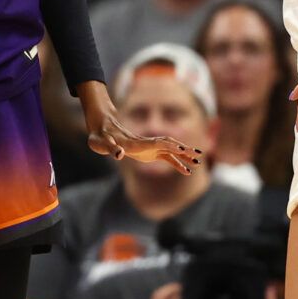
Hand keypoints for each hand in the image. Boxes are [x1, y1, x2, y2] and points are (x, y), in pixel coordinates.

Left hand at [79, 82, 202, 172]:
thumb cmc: (99, 136)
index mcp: (136, 142)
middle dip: (184, 150)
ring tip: (198, 162)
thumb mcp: (99, 142)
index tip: (183, 151)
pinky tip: (186, 171)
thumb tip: (119, 155)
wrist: (101, 127)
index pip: (157, 143)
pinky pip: (166, 158)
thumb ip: (110, 147)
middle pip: (169, 145)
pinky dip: (177, 163)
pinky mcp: (148, 152)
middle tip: (198, 155)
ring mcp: (149, 147)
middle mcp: (146, 143)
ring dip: (184, 156)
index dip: (170, 146)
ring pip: (171, 151)